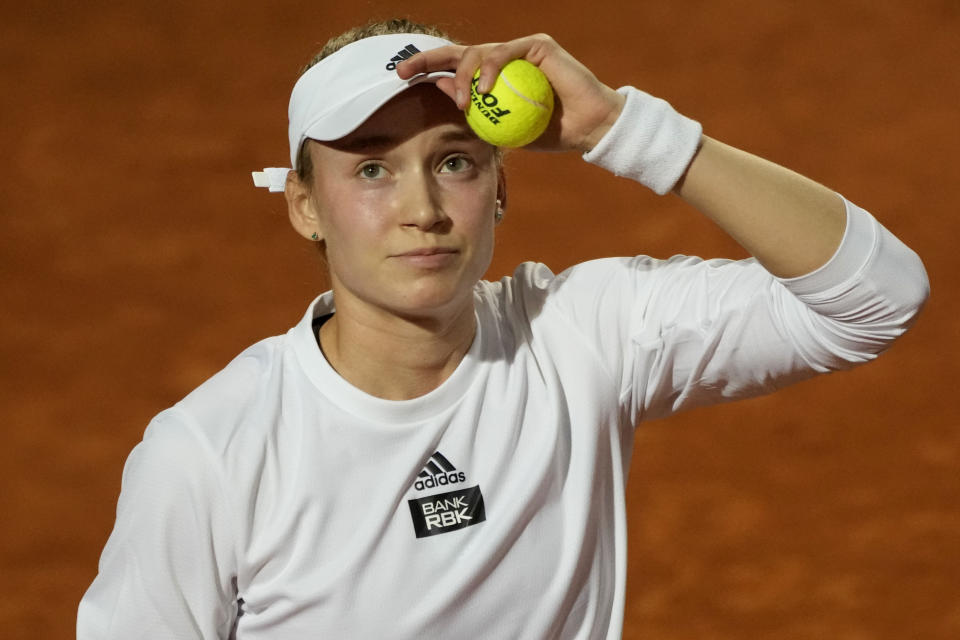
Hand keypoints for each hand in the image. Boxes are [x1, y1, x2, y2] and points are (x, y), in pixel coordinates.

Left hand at [397, 34, 624, 152]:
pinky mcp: (537, 45)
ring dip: (464, 75)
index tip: (400, 77)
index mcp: (492, 78)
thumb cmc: (549, 134)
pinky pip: (505, 53)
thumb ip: (476, 115)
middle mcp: (502, 59)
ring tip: (464, 100)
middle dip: (427, 59)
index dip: (426, 69)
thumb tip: (443, 94)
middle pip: (458, 53)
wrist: (587, 128)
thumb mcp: (504, 131)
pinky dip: (492, 68)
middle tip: (404, 71)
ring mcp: (519, 50)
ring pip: (478, 52)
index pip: (453, 69)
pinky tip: (485, 87)